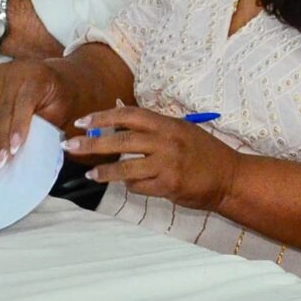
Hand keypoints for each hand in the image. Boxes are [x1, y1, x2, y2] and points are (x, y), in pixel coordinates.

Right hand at [0, 59, 75, 159]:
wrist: (52, 76)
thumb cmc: (58, 96)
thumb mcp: (58, 108)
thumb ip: (44, 123)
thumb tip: (27, 149)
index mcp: (36, 75)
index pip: (24, 103)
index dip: (17, 128)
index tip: (13, 150)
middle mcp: (14, 70)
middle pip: (3, 109)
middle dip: (1, 138)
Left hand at [71, 105, 238, 212]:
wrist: (229, 177)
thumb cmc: (204, 153)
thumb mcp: (181, 131)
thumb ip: (153, 128)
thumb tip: (118, 125)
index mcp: (167, 124)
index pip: (128, 115)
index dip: (102, 117)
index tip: (82, 121)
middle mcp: (166, 142)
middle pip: (120, 140)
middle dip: (92, 144)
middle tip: (71, 146)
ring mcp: (167, 164)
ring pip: (125, 167)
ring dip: (105, 171)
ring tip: (91, 173)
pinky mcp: (169, 185)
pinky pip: (139, 186)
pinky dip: (131, 185)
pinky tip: (129, 184)